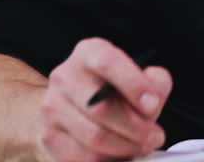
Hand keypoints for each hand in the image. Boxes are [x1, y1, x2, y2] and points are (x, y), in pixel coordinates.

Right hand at [37, 38, 172, 161]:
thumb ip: (155, 82)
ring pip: (94, 136)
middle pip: (101, 107)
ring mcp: (52, 107)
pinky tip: (121, 155)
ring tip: (142, 146)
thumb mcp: (139, 77)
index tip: (152, 105)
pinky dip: (108, 160)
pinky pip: (82, 157)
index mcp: (89, 53)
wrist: (78, 106)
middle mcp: (65, 76)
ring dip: (125, 147)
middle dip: (136, 127)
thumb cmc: (115, 90)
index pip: (107, 63)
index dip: (133, 85)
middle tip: (155, 136)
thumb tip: (153, 97)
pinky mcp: (49, 135)